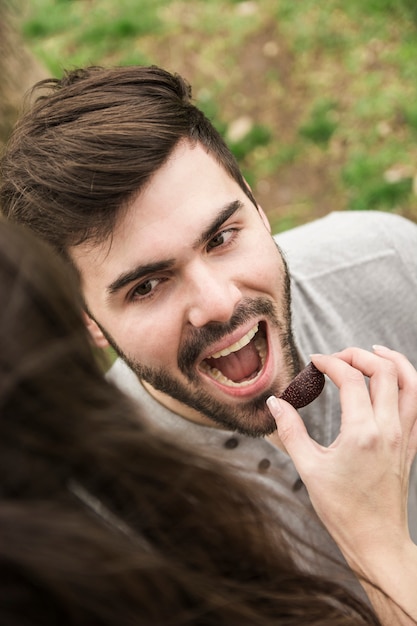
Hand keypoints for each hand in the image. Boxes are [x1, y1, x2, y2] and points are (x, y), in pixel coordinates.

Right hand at [267, 346, 416, 559]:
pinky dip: (407, 383)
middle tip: (338, 357)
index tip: (314, 362)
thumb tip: (275, 403)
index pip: (351, 379)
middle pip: (384, 371)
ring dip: (391, 361)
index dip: (330, 362)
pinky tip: (391, 381)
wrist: (376, 539)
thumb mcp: (309, 468)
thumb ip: (290, 431)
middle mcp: (389, 429)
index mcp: (362, 433)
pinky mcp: (410, 444)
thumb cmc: (342, 509)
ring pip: (410, 382)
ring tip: (372, 352)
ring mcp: (404, 435)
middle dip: (359, 355)